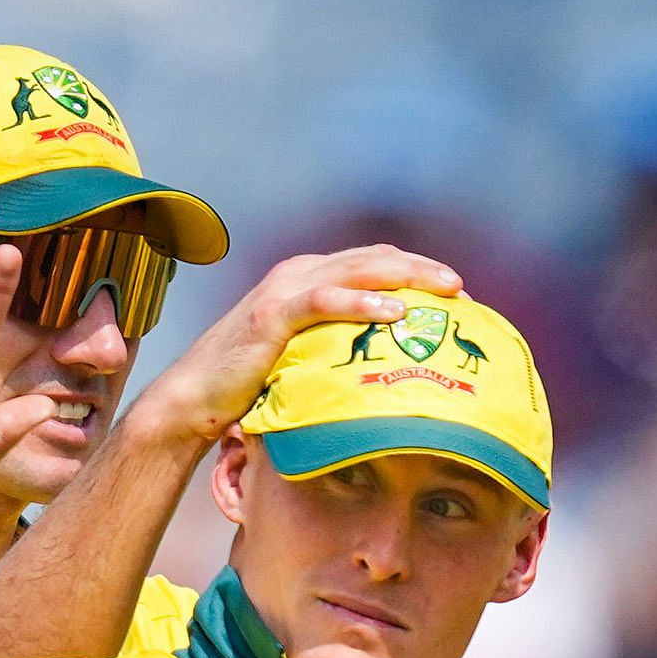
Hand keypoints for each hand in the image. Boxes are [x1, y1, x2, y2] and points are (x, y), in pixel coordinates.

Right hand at [129, 244, 471, 447]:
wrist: (196, 397)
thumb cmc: (252, 386)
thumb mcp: (306, 358)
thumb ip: (338, 348)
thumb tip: (390, 371)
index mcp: (308, 279)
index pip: (371, 262)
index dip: (413, 270)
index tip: (453, 292)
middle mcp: (297, 274)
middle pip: (371, 259)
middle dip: (419, 269)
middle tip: (460, 287)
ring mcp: (283, 290)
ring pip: (355, 270)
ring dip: (404, 277)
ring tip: (443, 290)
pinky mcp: (272, 315)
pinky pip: (323, 300)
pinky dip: (361, 303)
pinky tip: (394, 313)